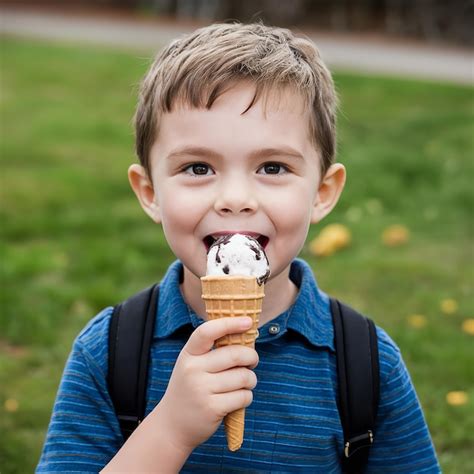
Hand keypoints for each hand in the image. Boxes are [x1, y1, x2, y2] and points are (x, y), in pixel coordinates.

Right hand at [156, 316, 258, 452]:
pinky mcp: (212, 408)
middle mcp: (192, 369)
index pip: (207, 332)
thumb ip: (211, 352)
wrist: (172, 425)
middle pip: (235, 354)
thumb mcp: (192, 365)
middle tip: (252, 362)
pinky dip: (247, 397)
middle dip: (251, 357)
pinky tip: (238, 399)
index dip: (229, 323)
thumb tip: (245, 335)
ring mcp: (201, 389)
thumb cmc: (190, 389)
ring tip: (244, 383)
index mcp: (188, 354)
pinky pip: (243, 396)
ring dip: (251, 380)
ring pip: (243, 376)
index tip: (248, 321)